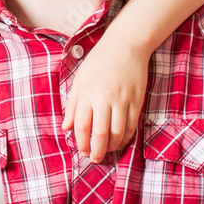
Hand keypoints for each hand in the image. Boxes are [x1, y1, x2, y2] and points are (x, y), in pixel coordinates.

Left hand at [61, 37, 148, 162]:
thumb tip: (66, 127)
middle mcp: (105, 98)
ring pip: (118, 133)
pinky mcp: (137, 100)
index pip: (82, 126)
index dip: (81, 143)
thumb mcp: (80, 80)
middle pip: (100, 134)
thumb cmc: (99, 61)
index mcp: (88, 93)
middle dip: (97, 151)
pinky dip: (126, 137)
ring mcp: (123, 100)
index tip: (81, 151)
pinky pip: (132, 125)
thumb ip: (72, 105)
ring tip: (107, 151)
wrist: (126, 45)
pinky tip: (120, 141)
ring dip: (112, 147)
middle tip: (94, 159)